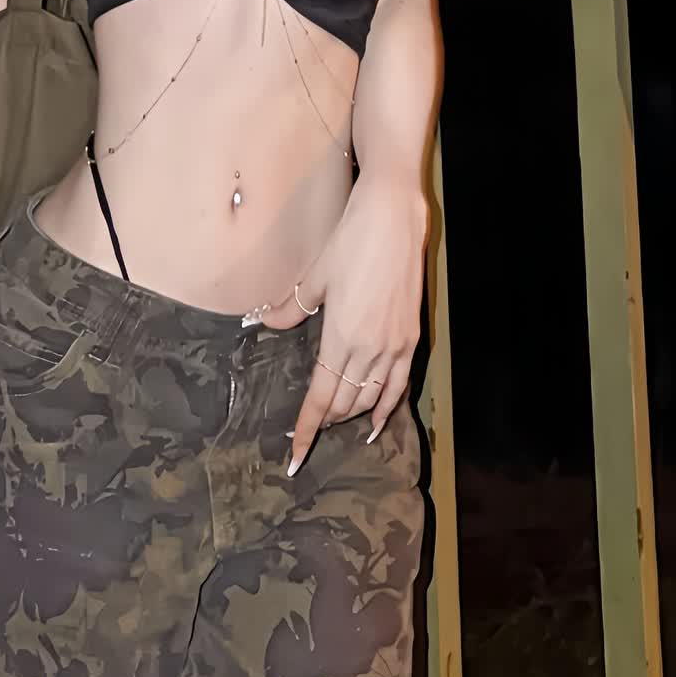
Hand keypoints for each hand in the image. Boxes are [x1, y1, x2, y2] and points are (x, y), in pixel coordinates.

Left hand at [245, 172, 427, 471]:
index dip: (308, 429)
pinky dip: (387, 407)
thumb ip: (291, 308)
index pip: (322, 397)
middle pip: (345, 401)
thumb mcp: (316, 277)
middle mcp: (370, 350)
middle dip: (325, 420)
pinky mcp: (411, 339)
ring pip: (371, 398)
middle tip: (307, 431)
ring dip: (351, 414)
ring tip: (335, 424)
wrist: (394, 220)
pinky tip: (377, 421)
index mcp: (341, 337)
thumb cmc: (350, 243)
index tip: (296, 456)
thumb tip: (264, 322)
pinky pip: (400, 385)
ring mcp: (394, 346)